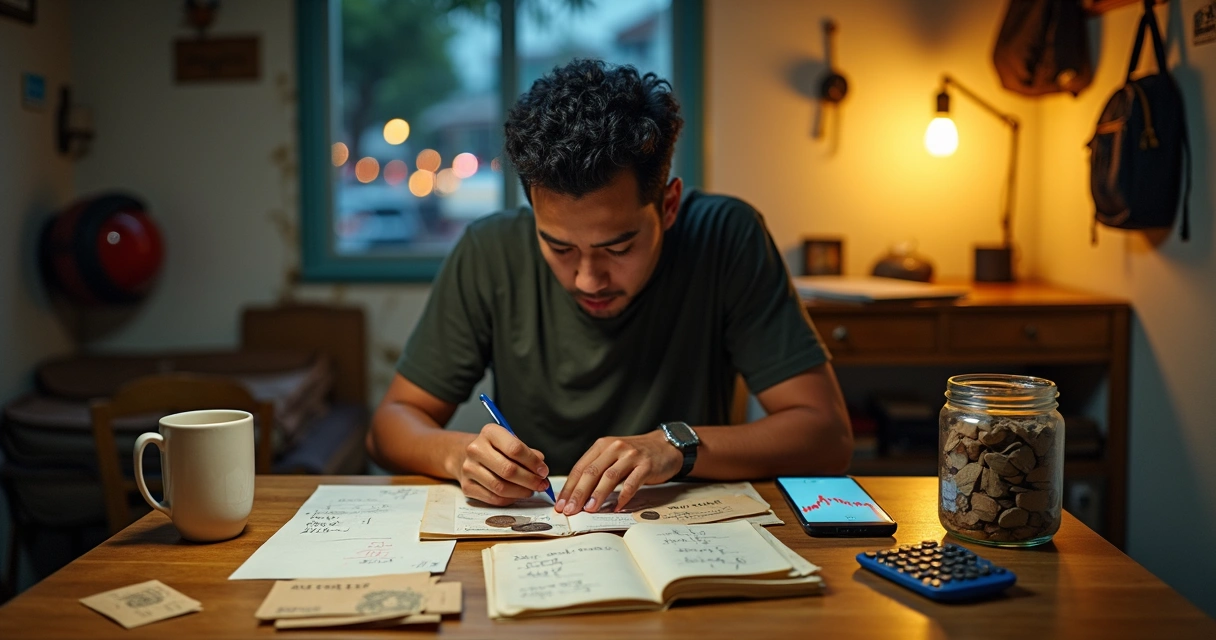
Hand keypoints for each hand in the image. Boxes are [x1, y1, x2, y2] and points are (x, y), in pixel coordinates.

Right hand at [457, 424, 550, 506]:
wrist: (463, 455)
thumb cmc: (494, 448)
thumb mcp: (509, 441)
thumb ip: (526, 452)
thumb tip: (541, 467)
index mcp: (489, 432)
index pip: (515, 449)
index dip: (533, 462)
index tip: (544, 471)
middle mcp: (476, 449)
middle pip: (508, 470)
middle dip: (530, 480)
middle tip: (542, 485)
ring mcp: (468, 469)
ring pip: (501, 487)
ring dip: (521, 492)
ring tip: (531, 491)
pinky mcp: (466, 486)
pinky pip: (493, 498)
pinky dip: (509, 499)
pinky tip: (517, 495)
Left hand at [555, 431, 682, 514]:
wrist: (665, 445)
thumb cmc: (635, 455)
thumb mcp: (613, 456)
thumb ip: (597, 470)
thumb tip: (576, 495)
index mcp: (602, 446)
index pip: (580, 468)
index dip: (569, 487)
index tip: (561, 504)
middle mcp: (614, 447)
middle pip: (592, 472)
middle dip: (578, 493)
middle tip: (570, 510)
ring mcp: (631, 456)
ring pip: (609, 477)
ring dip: (597, 495)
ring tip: (589, 509)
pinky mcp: (646, 465)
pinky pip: (632, 483)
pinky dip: (623, 497)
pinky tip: (616, 508)